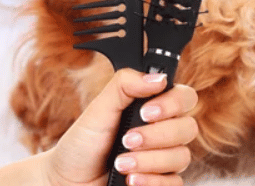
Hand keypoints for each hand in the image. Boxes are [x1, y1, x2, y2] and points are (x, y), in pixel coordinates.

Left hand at [44, 69, 197, 185]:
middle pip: (188, 128)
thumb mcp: (99, 107)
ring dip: (150, 161)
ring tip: (120, 164)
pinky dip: (151, 181)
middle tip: (127, 140)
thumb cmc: (83, 143)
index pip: (185, 98)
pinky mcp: (161, 183)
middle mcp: (164, 131)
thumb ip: (126, 84)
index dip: (172, 104)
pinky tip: (131, 179)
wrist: (66, 182)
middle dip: (157, 135)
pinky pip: (175, 183)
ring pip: (182, 157)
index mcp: (155, 107)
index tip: (146, 112)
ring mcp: (164, 159)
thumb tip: (159, 78)